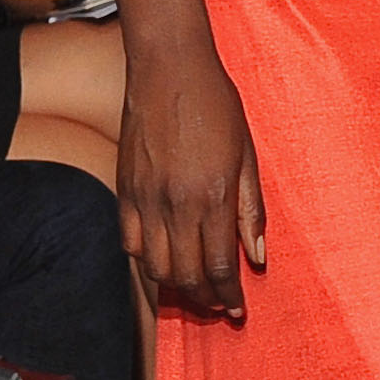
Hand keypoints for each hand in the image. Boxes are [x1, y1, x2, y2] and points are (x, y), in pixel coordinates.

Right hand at [119, 30, 266, 313]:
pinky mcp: (123, 189)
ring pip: (153, 265)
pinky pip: (128, 242)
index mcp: (213, 197)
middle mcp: (175, 204)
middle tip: (216, 306)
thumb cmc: (216, 106)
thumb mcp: (248, 156)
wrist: (169, 70)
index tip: (236, 309)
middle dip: (203, 298)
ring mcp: (144, 199)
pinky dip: (144, 261)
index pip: (219, 266)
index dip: (228, 295)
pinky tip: (160, 263)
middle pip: (185, 274)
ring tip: (192, 291)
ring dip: (174, 286)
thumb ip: (251, 210)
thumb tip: (256, 257)